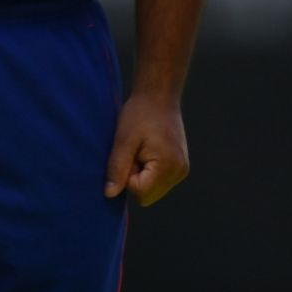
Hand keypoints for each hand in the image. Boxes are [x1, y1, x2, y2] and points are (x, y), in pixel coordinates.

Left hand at [104, 91, 188, 205]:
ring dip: (142, 175)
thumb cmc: (140, 113)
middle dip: (135, 178)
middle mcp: (179, 172)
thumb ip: (117, 168)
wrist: (159, 95)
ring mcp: (181, 170)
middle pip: (147, 196)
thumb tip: (109, 195)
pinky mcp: (180, 166)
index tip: (129, 153)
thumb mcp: (123, 139)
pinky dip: (150, 171)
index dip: (127, 176)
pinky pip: (159, 181)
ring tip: (141, 149)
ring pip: (152, 190)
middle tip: (134, 151)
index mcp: (168, 166)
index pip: (140, 193)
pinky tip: (148, 150)